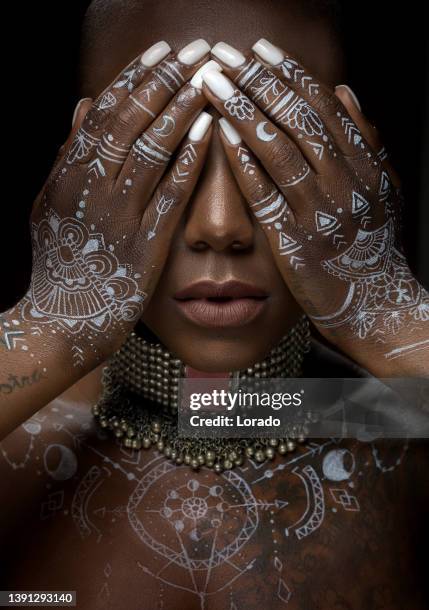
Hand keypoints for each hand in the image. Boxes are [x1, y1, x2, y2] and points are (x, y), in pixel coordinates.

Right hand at [18, 40, 213, 366]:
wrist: (63, 318)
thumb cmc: (59, 260)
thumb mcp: (50, 203)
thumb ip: (69, 155)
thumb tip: (86, 105)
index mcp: (68, 175)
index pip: (106, 113)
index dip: (136, 78)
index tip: (162, 52)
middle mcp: (91, 188)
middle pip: (132, 122)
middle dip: (166, 81)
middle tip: (196, 52)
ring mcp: (119, 216)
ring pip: (153, 150)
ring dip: (183, 110)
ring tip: (209, 81)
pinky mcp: (145, 244)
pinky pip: (170, 194)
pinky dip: (189, 159)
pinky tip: (210, 131)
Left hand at [202, 40, 427, 373]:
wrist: (373, 302)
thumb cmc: (372, 244)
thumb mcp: (381, 186)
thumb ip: (364, 139)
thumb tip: (344, 91)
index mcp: (364, 164)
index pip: (322, 108)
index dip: (290, 75)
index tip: (260, 50)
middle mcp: (343, 182)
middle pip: (297, 121)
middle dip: (258, 83)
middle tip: (225, 55)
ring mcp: (319, 212)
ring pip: (278, 150)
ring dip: (243, 112)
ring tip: (214, 83)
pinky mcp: (295, 242)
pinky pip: (266, 196)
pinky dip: (244, 163)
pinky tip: (221, 135)